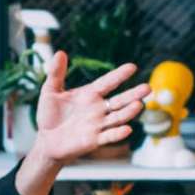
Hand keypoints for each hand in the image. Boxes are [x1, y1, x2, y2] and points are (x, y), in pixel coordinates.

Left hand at [24, 57, 144, 181]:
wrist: (46, 141)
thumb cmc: (49, 115)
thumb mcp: (50, 91)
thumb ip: (56, 73)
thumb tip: (60, 53)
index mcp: (90, 95)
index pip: (108, 83)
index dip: (119, 75)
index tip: (132, 67)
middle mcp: (98, 109)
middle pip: (120, 100)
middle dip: (133, 94)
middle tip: (147, 88)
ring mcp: (98, 125)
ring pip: (118, 117)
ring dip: (129, 112)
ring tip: (139, 104)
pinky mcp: (94, 140)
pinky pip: (109, 136)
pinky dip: (118, 134)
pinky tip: (127, 129)